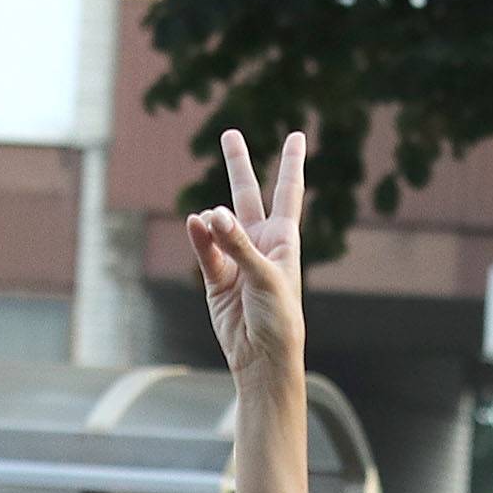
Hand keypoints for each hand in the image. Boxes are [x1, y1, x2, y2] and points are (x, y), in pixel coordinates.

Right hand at [185, 128, 306, 378]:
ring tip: (210, 224)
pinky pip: (204, 249)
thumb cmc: (278, 319)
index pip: (288, 192)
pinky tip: (195, 225)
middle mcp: (260, 243)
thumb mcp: (265, 277)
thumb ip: (239, 244)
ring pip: (219, 222)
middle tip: (229, 133)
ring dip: (213, 220)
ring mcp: (236, 259)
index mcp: (284, 239)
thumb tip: (210, 214)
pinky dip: (199, 238)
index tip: (297, 135)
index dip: (291, 163)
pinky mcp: (216, 278)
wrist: (262, 359)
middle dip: (239, 164)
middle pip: (247, 194)